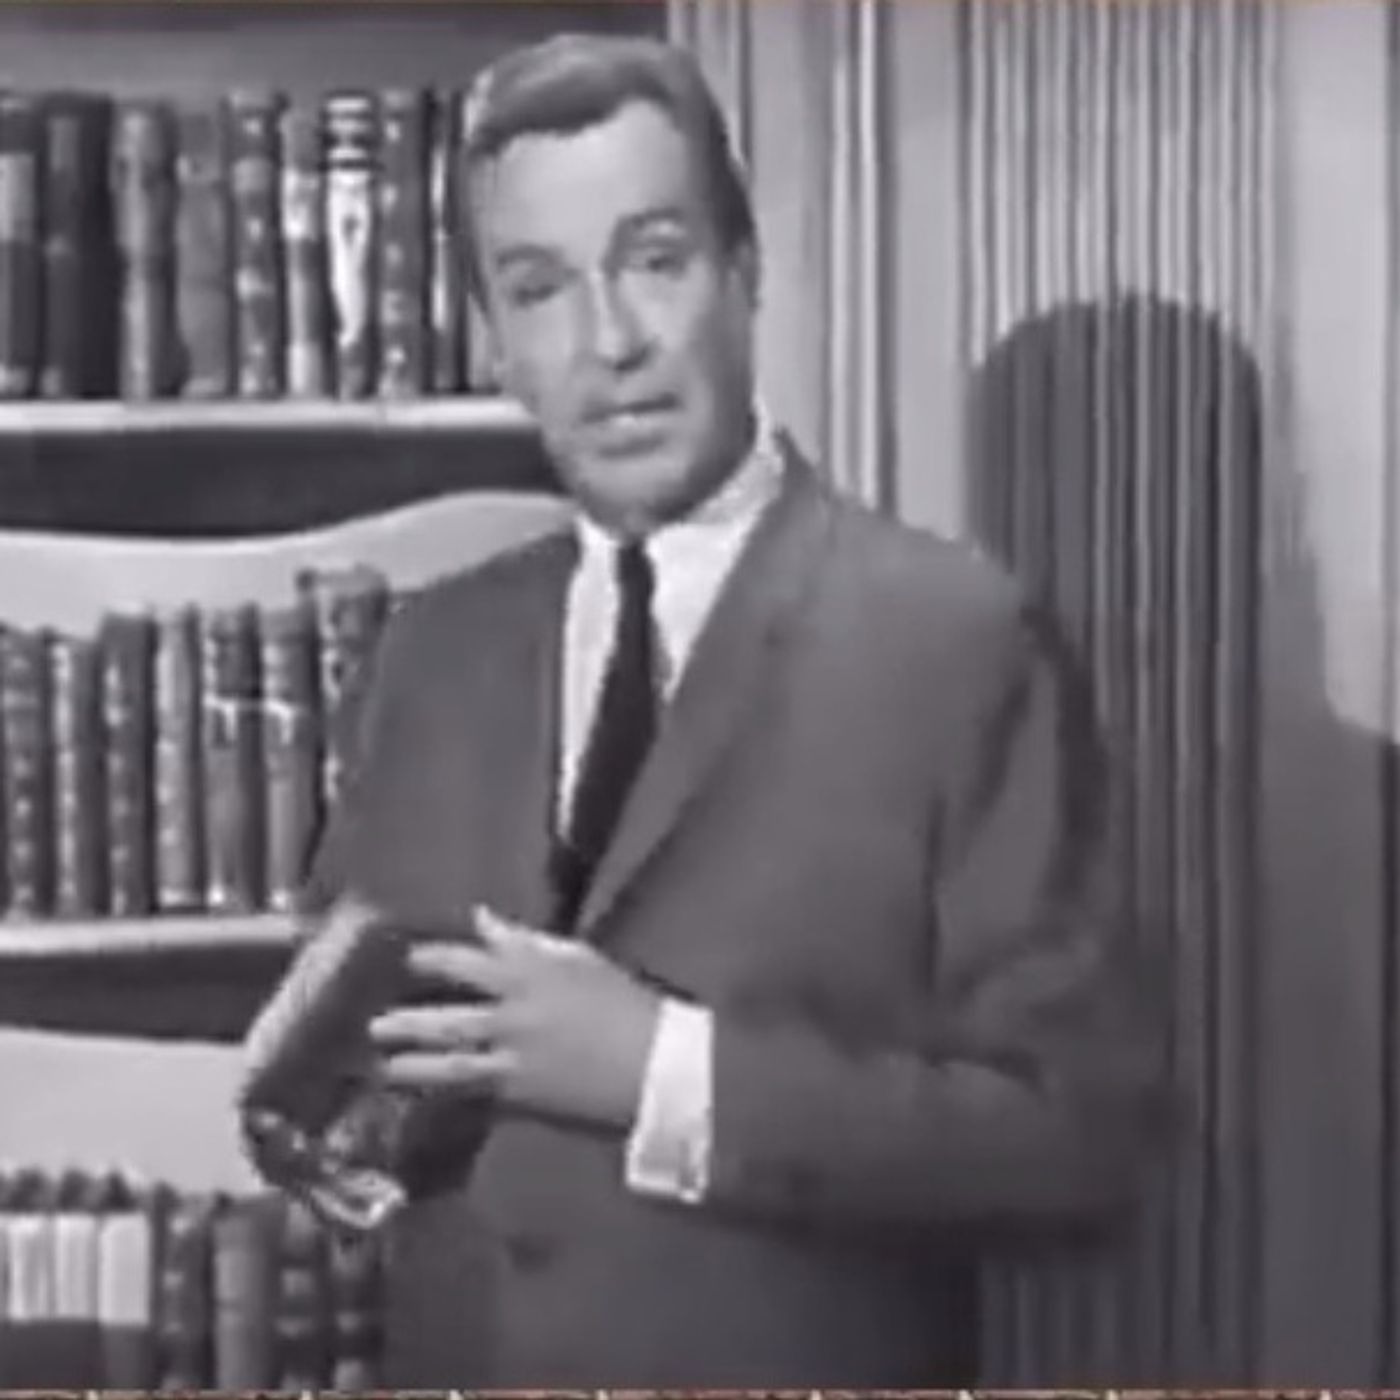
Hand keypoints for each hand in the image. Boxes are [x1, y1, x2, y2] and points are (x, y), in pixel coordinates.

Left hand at [368, 905, 664, 1132]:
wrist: (657, 1065)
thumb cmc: (623, 1004)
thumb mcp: (578, 960)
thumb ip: (524, 940)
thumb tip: (481, 918)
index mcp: (531, 972)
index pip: (465, 959)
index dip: (429, 958)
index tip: (405, 957)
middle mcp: (514, 1013)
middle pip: (446, 1014)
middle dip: (406, 1019)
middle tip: (374, 1022)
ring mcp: (514, 1058)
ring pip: (449, 1060)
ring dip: (411, 1063)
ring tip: (382, 1064)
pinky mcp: (520, 1096)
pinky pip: (471, 1092)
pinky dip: (443, 1093)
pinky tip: (419, 1096)